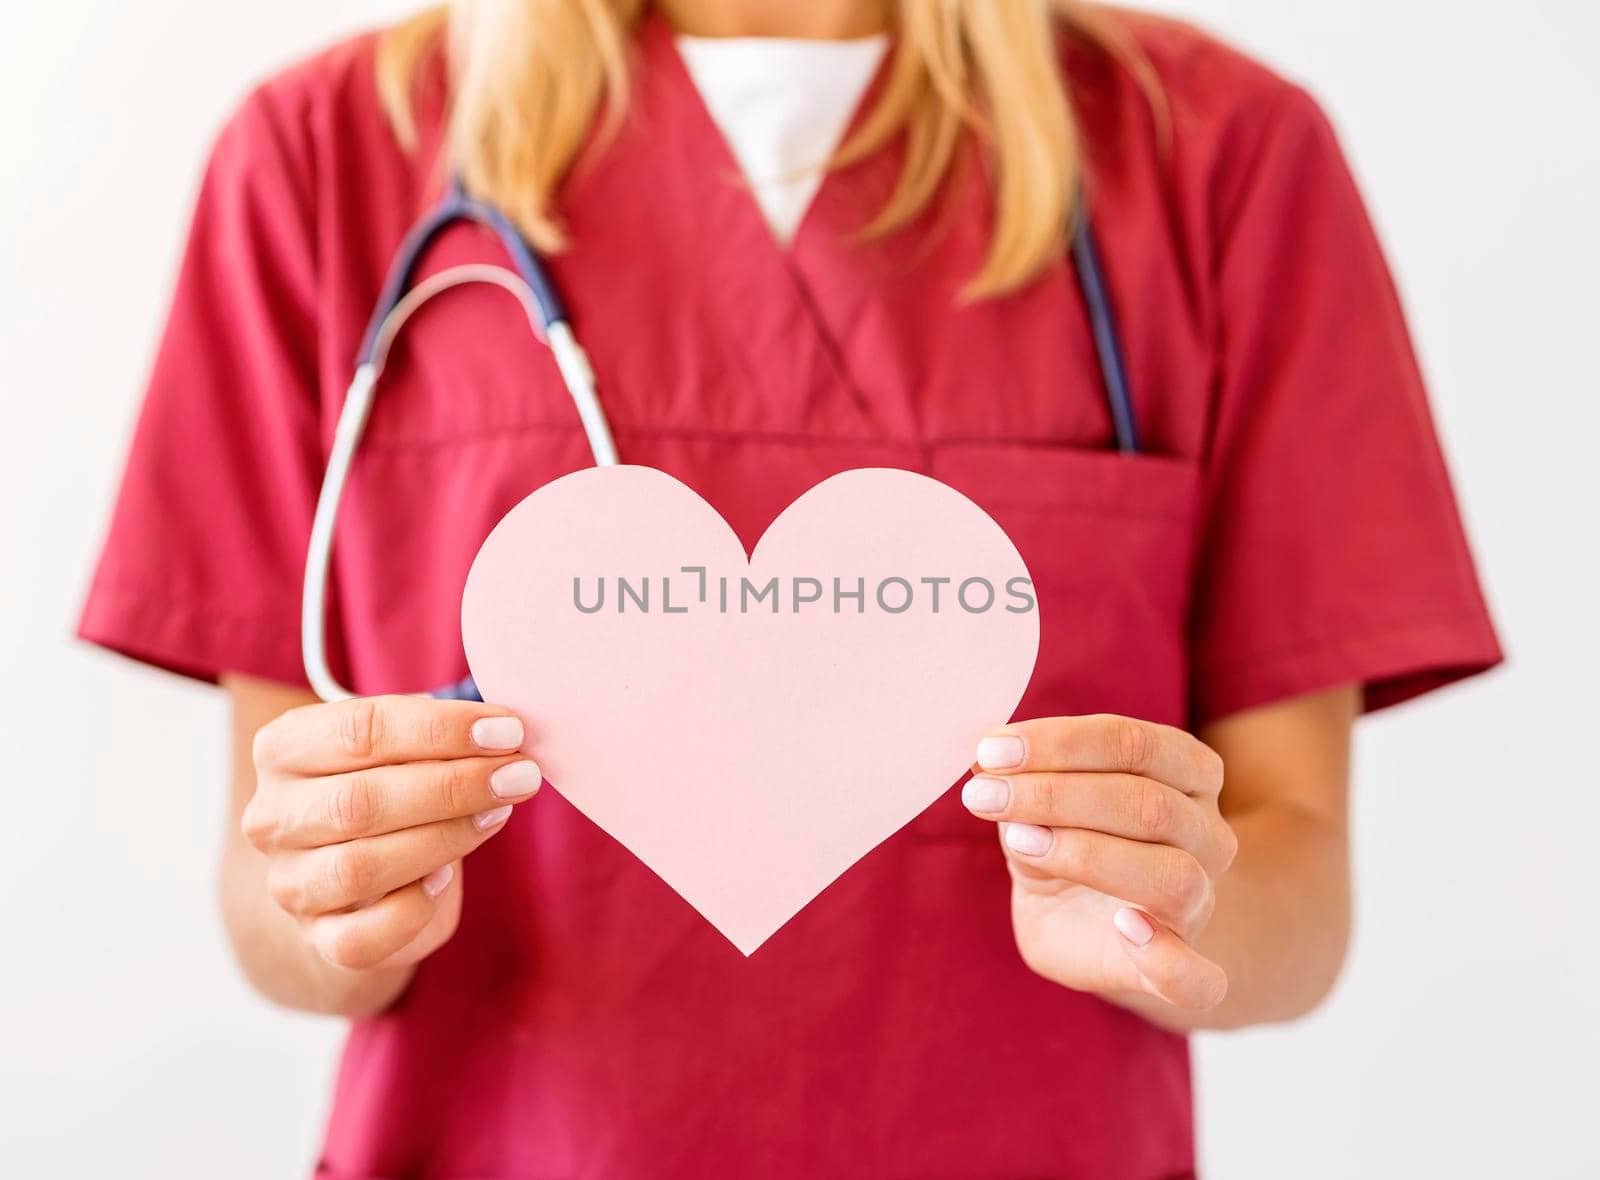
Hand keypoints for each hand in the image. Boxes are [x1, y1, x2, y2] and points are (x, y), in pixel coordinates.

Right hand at [241, 694, 540, 974]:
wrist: (355, 873)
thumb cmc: (388, 785)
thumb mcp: (401, 745)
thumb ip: (436, 733)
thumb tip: (500, 730)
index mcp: (283, 748)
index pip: (359, 730)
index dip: (440, 730)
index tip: (507, 730)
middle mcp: (273, 816)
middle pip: (360, 801)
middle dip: (454, 786)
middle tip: (519, 774)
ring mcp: (289, 883)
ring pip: (359, 868)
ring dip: (445, 838)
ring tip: (498, 813)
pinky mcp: (319, 938)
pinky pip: (360, 939)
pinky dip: (411, 910)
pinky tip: (446, 878)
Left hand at [964, 715, 1237, 1011]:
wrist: (1080, 923)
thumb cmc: (1064, 842)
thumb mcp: (1039, 803)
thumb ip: (1026, 780)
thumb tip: (989, 759)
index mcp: (1186, 772)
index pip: (1134, 744)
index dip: (1061, 743)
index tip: (992, 752)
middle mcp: (1207, 834)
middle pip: (1148, 805)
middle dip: (1056, 795)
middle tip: (983, 797)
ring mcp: (1200, 904)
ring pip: (1171, 875)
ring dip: (1086, 854)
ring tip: (1019, 842)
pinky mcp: (1180, 967)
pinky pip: (1198, 978)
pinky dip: (1169, 959)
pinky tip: (1127, 930)